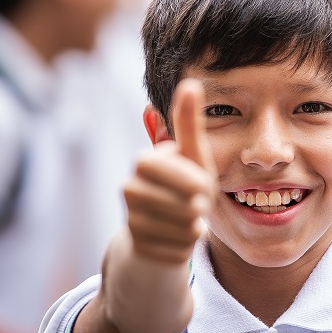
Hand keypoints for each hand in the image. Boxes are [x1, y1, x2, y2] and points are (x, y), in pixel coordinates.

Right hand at [123, 79, 216, 263]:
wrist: (161, 229)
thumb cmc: (183, 187)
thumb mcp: (193, 156)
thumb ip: (189, 123)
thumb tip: (190, 82)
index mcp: (144, 162)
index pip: (185, 176)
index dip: (198, 184)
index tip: (202, 186)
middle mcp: (129, 188)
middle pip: (185, 204)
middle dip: (199, 206)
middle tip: (196, 205)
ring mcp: (130, 219)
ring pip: (182, 229)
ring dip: (194, 226)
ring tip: (188, 219)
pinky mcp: (136, 247)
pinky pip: (177, 250)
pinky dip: (186, 246)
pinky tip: (177, 237)